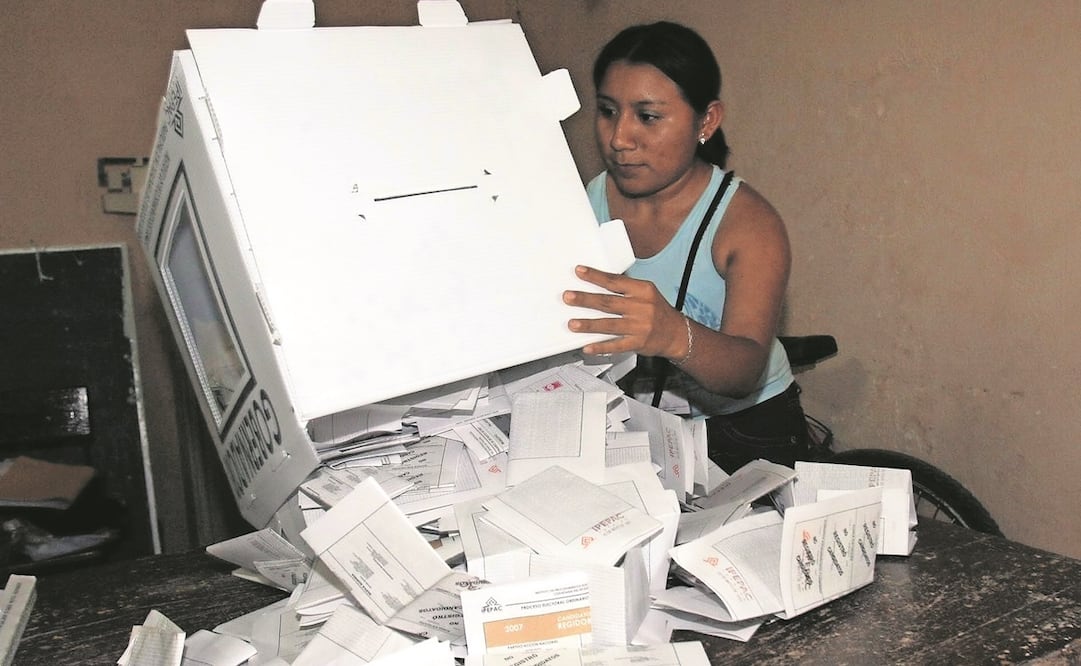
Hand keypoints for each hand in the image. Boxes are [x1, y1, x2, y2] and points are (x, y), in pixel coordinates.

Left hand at [562, 265, 684, 356]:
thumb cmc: (658, 311)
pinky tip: (588, 347)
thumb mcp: (647, 293)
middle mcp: (641, 307)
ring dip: (589, 324)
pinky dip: (601, 347)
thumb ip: (626, 289)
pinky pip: (616, 345)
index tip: (579, 271)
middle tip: (569, 297)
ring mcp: (640, 326)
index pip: (615, 281)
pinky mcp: (638, 343)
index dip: (596, 276)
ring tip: (573, 324)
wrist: (677, 334)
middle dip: (586, 300)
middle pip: (608, 302)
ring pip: (609, 325)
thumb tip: (599, 281)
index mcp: (643, 290)